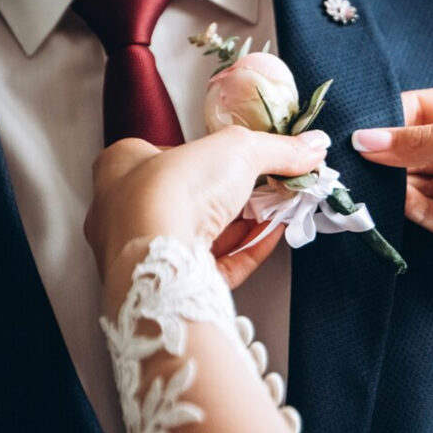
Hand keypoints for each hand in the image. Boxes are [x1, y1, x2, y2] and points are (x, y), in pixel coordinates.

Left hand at [85, 126, 329, 294]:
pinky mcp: (170, 286)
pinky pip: (213, 267)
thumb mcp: (237, 149)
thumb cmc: (173, 190)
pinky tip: (272, 236)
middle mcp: (125, 211)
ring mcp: (147, 252)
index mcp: (120, 167)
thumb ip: (278, 148)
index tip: (250, 158)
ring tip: (281, 209)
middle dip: (235, 193)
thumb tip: (312, 147)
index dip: (211, 155)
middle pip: (190, 197)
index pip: (167, 153)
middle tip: (272, 186)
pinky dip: (245, 251)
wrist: (158, 260)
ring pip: (202, 235)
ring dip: (246, 223)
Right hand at [353, 84, 432, 318]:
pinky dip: (414, 211)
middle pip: (418, 149)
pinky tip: (394, 205)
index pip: (424, 110)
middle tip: (352, 164)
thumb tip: (368, 140)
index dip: (390, 122)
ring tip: (365, 186)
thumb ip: (425, 141)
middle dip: (390, 157)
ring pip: (423, 184)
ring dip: (397, 186)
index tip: (356, 134)